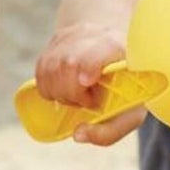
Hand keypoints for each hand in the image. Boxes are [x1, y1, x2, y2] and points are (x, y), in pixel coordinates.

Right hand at [34, 21, 145, 145]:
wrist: (119, 57)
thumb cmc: (126, 91)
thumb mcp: (129, 116)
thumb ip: (109, 132)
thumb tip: (77, 135)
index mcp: (122, 49)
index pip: (102, 48)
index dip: (90, 64)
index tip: (87, 82)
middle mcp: (96, 35)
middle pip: (69, 63)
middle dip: (72, 93)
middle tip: (87, 100)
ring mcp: (73, 34)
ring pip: (50, 67)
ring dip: (59, 92)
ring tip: (77, 94)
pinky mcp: (56, 39)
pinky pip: (41, 69)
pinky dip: (48, 87)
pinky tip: (65, 88)